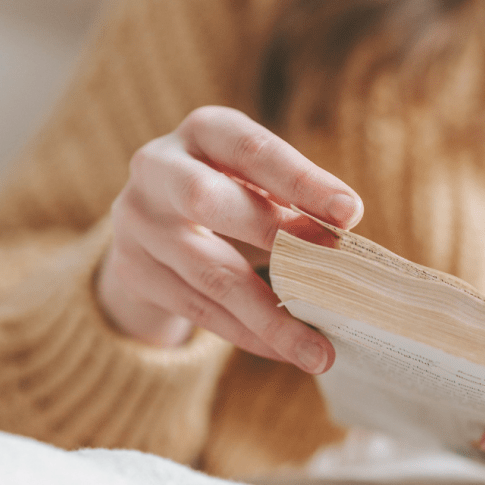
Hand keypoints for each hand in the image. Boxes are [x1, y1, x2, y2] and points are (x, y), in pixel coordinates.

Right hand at [96, 106, 361, 372]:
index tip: (350, 212)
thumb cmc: (227, 196)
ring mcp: (138, 224)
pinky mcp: (133, 272)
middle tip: (331, 271)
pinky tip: (285, 352)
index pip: (250, 150)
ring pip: (209, 274)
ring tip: (319, 352)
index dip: (300, 180)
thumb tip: (345, 252)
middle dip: (272, 234)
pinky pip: (199, 310)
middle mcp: (156, 169)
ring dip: (270, 317)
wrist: (149, 228)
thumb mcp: (254, 182)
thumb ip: (291, 204)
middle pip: (206, 200)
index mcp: (202, 132)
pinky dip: (249, 335)